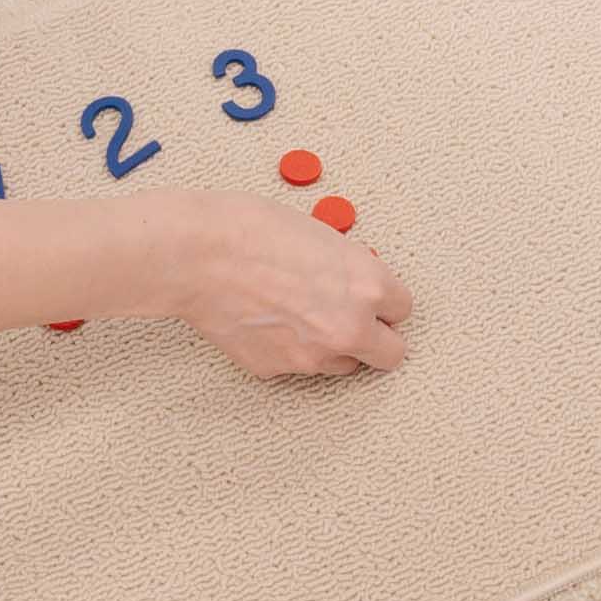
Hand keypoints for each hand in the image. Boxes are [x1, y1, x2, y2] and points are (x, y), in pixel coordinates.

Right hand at [158, 193, 410, 378]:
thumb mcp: (320, 235)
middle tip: (356, 322)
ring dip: (333, 347)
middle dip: (376, 338)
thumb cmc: (249, 231)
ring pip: (344, 365)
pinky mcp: (277, 369)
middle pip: (391, 354)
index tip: (373, 301)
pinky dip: (288, 350)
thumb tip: (352, 283)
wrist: (197, 255)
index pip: (403, 310)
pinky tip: (268, 321)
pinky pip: (297, 366)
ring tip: (301, 316)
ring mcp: (313, 355)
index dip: (384, 303)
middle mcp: (348, 327)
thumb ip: (347, 267)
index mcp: (367, 285)